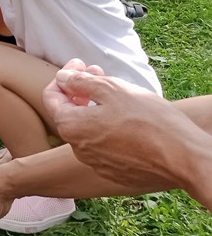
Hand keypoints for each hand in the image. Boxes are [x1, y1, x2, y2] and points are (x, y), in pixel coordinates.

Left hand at [43, 58, 184, 188]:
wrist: (184, 158)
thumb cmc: (148, 120)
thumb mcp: (112, 89)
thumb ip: (80, 81)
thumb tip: (62, 78)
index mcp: (71, 127)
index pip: (51, 96)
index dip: (64, 76)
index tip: (81, 64)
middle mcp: (78, 149)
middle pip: (69, 111)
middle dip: (80, 88)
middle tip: (98, 72)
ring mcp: (97, 163)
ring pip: (87, 127)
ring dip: (94, 106)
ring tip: (115, 92)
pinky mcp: (115, 171)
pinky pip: (103, 144)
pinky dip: (107, 126)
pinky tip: (125, 116)